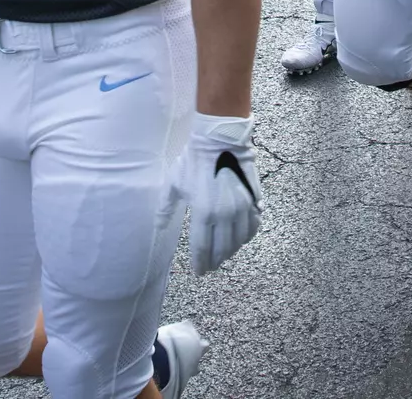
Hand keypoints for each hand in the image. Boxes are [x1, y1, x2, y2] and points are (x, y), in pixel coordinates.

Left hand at [167, 114, 263, 275]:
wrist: (220, 140)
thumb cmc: (194, 161)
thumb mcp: (174, 184)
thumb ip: (166, 209)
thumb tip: (158, 227)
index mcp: (203, 213)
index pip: (202, 248)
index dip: (200, 263)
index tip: (198, 272)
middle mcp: (225, 215)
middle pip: (222, 248)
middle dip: (215, 260)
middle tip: (211, 266)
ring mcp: (241, 208)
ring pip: (239, 240)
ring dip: (231, 251)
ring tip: (224, 255)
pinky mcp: (252, 200)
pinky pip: (252, 225)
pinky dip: (247, 236)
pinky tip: (241, 238)